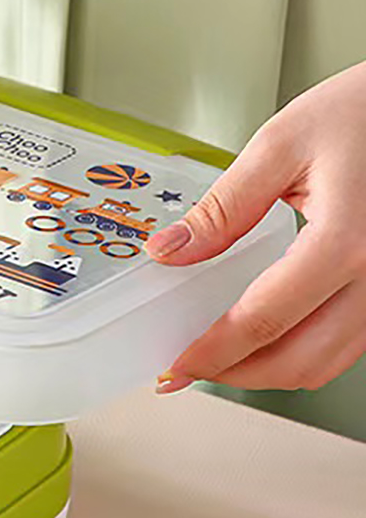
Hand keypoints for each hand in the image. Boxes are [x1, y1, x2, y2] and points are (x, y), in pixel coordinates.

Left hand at [149, 60, 365, 392]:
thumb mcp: (282, 143)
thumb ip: (223, 207)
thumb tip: (169, 251)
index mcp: (346, 241)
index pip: (263, 321)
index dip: (212, 353)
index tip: (174, 367)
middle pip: (298, 360)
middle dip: (235, 374)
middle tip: (189, 368)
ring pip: (327, 363)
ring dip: (269, 372)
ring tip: (221, 356)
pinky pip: (350, 344)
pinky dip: (303, 353)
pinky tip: (269, 337)